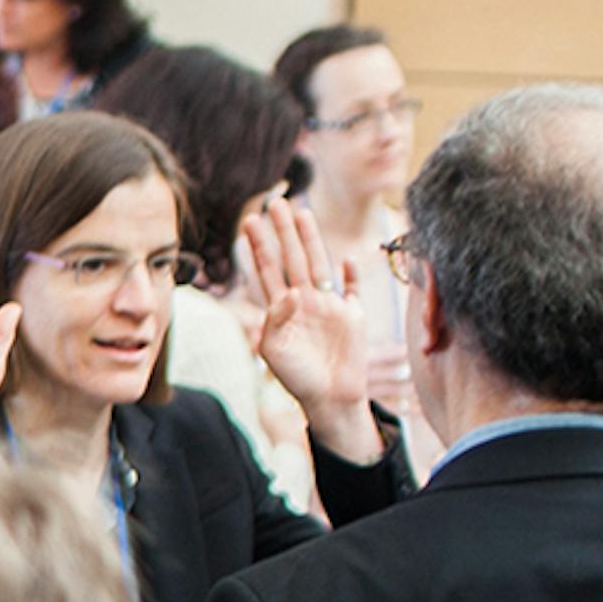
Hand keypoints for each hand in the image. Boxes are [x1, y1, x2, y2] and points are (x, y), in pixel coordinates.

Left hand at [237, 198, 385, 459]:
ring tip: (302, 213)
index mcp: (280, 309)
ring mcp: (328, 305)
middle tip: (274, 202)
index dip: (259, 246)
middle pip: (291, 258)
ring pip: (318, 264)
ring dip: (311, 240)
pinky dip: (353, 275)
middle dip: (282, 231)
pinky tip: (350, 257)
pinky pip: (353, 290)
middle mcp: (303, 302)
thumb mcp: (273, 351)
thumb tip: (287, 295)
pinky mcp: (353, 315)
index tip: (249, 221)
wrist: (330, 399)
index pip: (266, 270)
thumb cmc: (297, 378)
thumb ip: (273, 322)